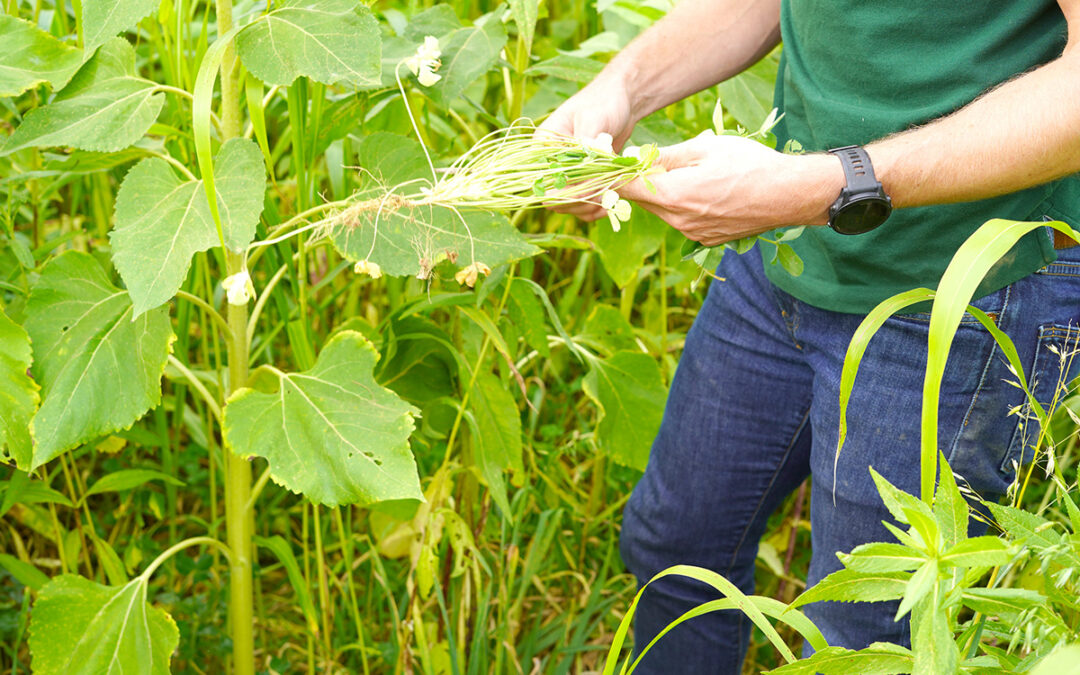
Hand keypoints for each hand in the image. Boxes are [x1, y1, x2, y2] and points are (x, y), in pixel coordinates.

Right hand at [537, 74, 636, 219]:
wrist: (622, 100)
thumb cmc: (604, 101)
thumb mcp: (593, 119)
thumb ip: (585, 146)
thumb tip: (581, 171)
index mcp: (543, 146)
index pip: (543, 180)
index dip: (564, 191)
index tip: (592, 186)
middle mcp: (550, 162)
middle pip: (554, 199)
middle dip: (580, 201)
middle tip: (607, 193)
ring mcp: (566, 173)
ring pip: (569, 206)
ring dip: (590, 207)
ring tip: (612, 198)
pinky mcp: (582, 179)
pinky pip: (584, 204)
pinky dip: (597, 208)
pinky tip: (612, 202)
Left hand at [618, 132, 843, 245]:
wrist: (791, 195)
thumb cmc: (750, 164)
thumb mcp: (705, 147)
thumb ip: (666, 155)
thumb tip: (636, 157)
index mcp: (674, 195)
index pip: (626, 188)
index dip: (610, 176)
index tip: (599, 167)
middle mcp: (679, 221)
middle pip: (643, 200)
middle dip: (638, 181)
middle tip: (642, 160)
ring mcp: (693, 234)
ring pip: (662, 210)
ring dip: (663, 192)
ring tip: (685, 171)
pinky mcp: (706, 239)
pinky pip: (682, 220)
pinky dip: (682, 205)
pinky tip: (704, 189)